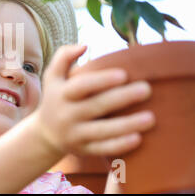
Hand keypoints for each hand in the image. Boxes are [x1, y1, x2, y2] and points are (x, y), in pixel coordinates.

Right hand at [33, 44, 154, 156]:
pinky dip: (119, 145)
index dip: (101, 80)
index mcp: (61, 94)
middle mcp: (66, 115)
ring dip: (127, 125)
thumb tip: (85, 45)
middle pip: (95, 107)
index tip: (124, 74)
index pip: (81, 86)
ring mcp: (74, 134)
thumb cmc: (56, 97)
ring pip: (102, 131)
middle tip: (146, 89)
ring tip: (150, 117)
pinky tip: (138, 138)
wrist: (44, 133)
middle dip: (121, 98)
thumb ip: (64, 55)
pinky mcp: (83, 150)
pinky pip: (102, 149)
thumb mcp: (53, 76)